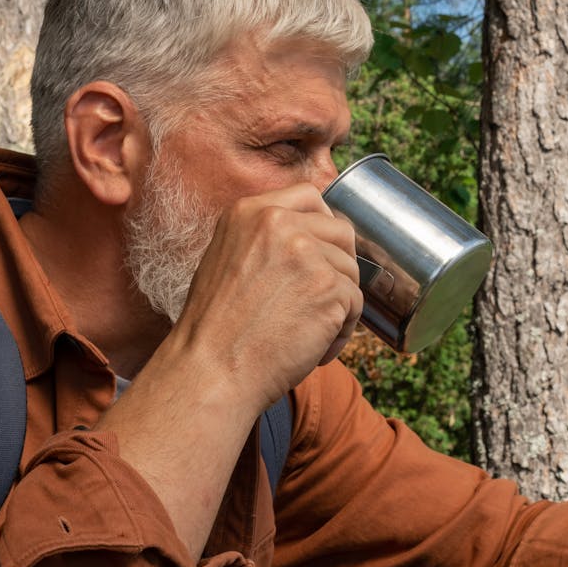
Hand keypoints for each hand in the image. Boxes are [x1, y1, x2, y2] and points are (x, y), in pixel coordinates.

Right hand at [172, 182, 362, 414]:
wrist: (211, 370)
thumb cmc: (215, 329)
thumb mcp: (225, 259)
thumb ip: (263, 239)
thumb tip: (310, 239)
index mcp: (250, 212)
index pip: (309, 196)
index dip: (323, 224)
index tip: (321, 253)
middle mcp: (279, 223)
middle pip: (340, 232)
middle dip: (337, 267)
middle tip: (317, 302)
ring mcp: (306, 253)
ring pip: (351, 271)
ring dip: (339, 306)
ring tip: (308, 334)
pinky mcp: (329, 287)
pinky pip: (356, 305)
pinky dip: (342, 332)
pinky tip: (314, 349)